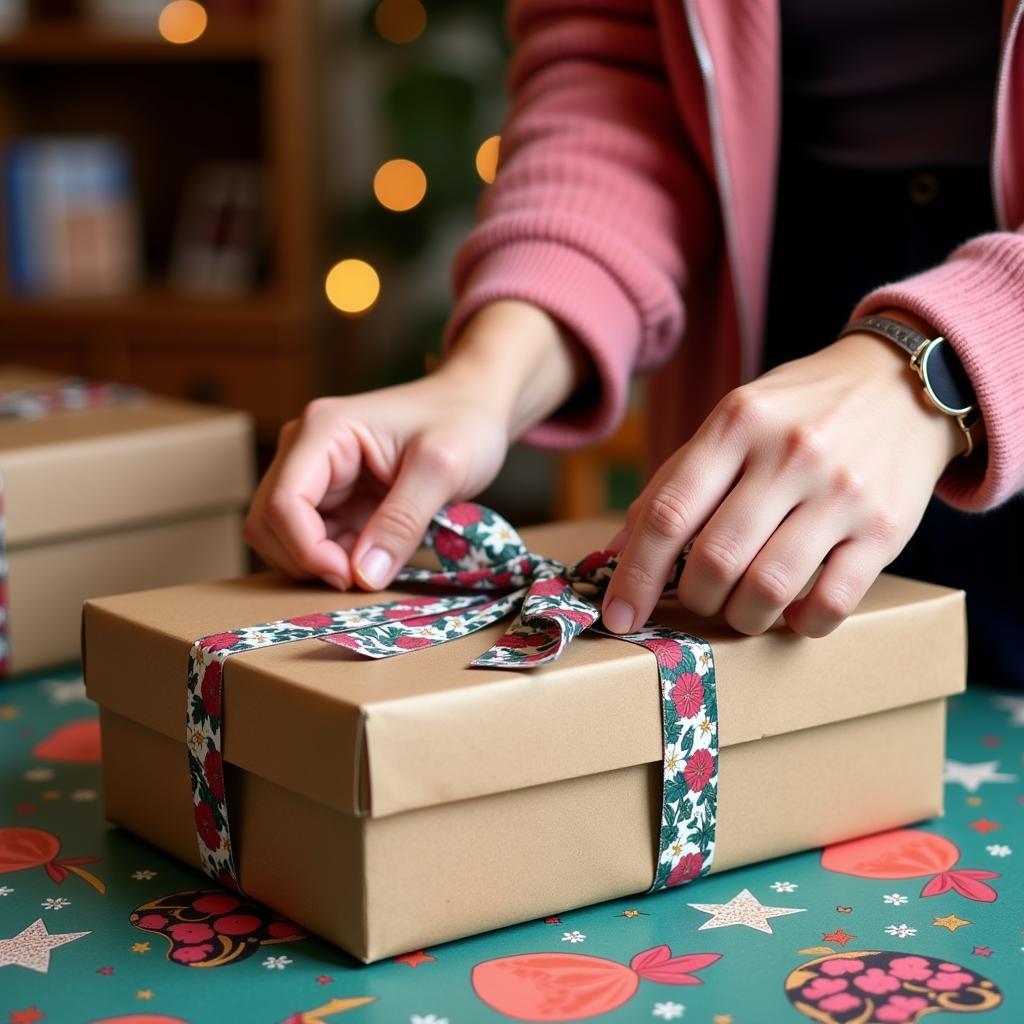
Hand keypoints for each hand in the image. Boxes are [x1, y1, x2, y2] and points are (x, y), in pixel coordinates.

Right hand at [245, 300, 584, 589]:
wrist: (475, 406)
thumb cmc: (463, 422)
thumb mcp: (443, 469)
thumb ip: (402, 521)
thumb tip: (364, 576)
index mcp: (324, 430)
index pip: (284, 502)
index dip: (306, 550)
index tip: (351, 578)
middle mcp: (307, 450)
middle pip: (270, 523)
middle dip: (309, 560)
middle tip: (362, 578)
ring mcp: (317, 475)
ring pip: (285, 538)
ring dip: (321, 565)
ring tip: (375, 565)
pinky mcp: (334, 498)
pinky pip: (315, 542)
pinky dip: (336, 562)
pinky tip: (376, 559)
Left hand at [601, 330, 963, 637]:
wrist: (899, 383)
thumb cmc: (795, 413)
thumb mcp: (730, 424)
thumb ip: (674, 483)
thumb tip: (616, 552)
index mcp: (737, 424)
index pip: (668, 514)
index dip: (635, 575)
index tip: (617, 616)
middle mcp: (790, 454)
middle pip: (715, 560)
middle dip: (694, 598)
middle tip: (699, 598)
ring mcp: (841, 492)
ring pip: (767, 589)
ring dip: (741, 617)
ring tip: (741, 609)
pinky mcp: (885, 528)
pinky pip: (831, 602)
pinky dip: (800, 623)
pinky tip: (792, 610)